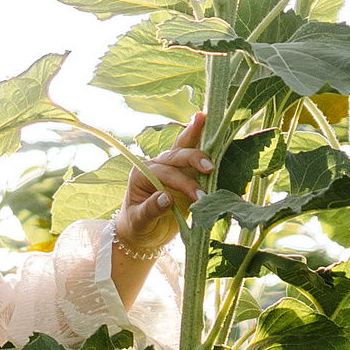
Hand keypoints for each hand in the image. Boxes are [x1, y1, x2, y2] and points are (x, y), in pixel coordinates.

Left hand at [113, 110, 209, 261]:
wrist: (142, 233)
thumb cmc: (138, 227)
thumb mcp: (140, 221)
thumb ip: (151, 210)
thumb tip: (166, 198)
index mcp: (141, 175)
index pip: (167, 175)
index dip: (184, 184)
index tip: (200, 198)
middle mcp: (155, 166)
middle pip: (175, 156)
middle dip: (194, 159)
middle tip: (210, 168)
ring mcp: (169, 167)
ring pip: (182, 147)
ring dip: (195, 135)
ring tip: (204, 116)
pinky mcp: (183, 172)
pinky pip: (192, 156)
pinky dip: (201, 142)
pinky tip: (208, 128)